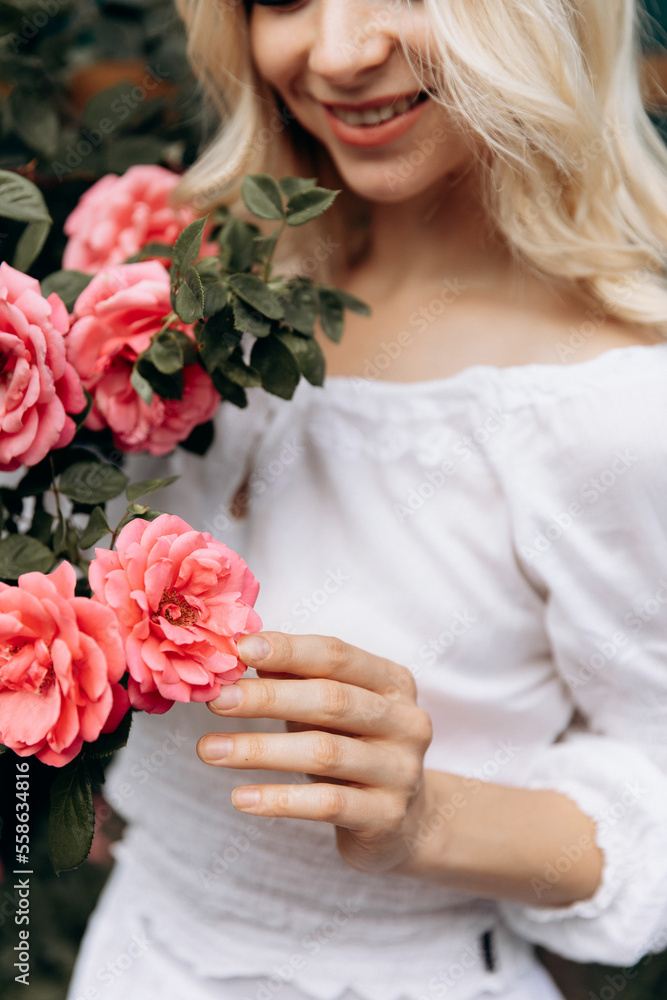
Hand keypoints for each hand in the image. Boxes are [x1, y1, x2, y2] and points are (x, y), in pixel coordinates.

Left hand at [197, 631, 432, 873]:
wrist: (404, 822)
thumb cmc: (354, 749)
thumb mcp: (332, 709)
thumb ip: (296, 679)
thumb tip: (243, 653)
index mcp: (392, 682)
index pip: (337, 656)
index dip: (288, 649)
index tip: (239, 649)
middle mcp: (406, 721)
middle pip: (331, 700)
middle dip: (267, 698)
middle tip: (216, 700)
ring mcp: (401, 770)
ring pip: (324, 752)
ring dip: (260, 749)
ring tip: (210, 750)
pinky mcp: (387, 816)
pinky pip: (326, 804)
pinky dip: (279, 799)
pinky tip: (241, 798)